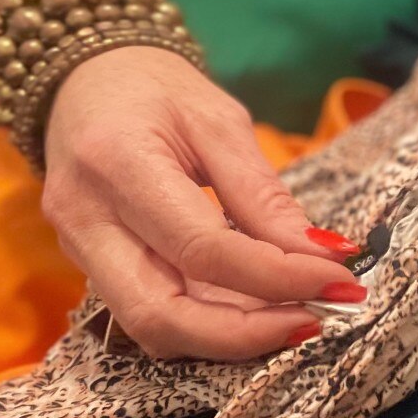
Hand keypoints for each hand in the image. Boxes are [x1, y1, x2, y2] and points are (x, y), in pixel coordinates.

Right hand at [41, 47, 362, 360]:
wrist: (83, 80)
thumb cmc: (154, 89)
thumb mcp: (219, 121)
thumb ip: (265, 196)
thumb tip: (325, 257)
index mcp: (116, 163)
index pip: (202, 249)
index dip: (277, 277)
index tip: (338, 280)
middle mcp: (85, 220)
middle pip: (162, 315)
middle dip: (247, 334)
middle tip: (317, 318)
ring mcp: (80, 250)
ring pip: (153, 328)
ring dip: (231, 338)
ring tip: (295, 315)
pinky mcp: (91, 268)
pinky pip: (151, 315)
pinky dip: (209, 324)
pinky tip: (257, 309)